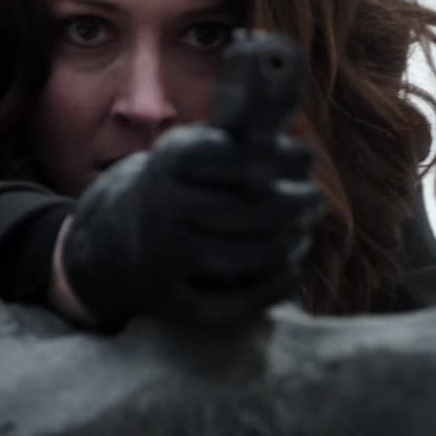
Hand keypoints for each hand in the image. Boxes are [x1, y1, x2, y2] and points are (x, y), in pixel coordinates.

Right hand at [57, 124, 323, 330]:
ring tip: (301, 235)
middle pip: (248, 209)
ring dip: (287, 246)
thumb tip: (308, 154)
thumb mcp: (207, 144)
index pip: (238, 157)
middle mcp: (161, 207)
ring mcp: (163, 258)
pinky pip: (230, 305)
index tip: (308, 158)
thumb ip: (254, 130)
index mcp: (172, 160)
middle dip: (294, 205)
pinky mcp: (170, 304)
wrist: (120, 236)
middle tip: (315, 200)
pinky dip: (270, 289)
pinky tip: (290, 271)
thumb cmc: (188, 182)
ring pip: (243, 257)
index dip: (281, 160)